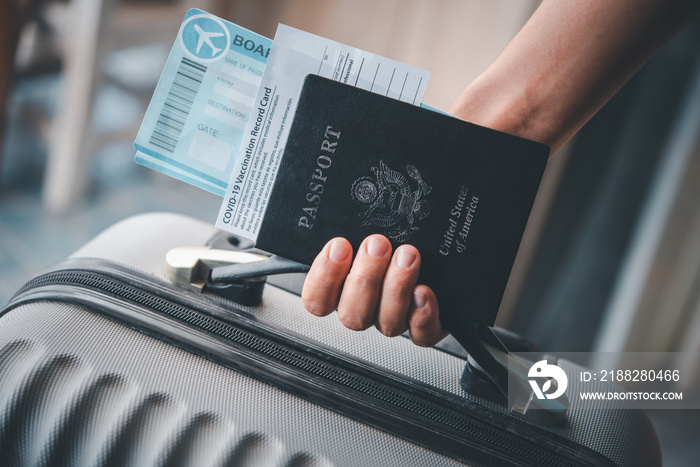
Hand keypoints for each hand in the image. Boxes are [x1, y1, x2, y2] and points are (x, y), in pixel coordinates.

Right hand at [301, 234, 447, 345]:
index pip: (317, 300)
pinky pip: (422, 334)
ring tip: (407, 257)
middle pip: (351, 314)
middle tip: (377, 245)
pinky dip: (422, 315)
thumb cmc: (394, 236)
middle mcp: (366, 308)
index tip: (339, 246)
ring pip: (386, 323)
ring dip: (395, 288)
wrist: (443, 254)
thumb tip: (331, 206)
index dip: (323, 277)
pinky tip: (423, 292)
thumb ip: (349, 225)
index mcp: (341, 288)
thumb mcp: (365, 223)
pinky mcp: (427, 327)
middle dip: (364, 278)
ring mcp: (396, 319)